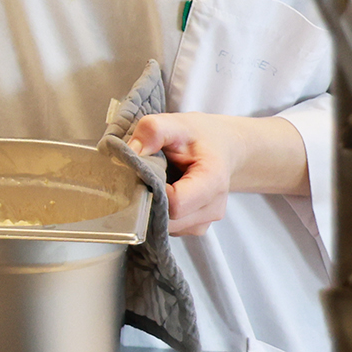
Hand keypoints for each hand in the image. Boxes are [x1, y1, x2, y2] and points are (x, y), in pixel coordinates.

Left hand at [127, 111, 311, 235]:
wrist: (221, 148)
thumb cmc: (198, 137)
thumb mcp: (176, 124)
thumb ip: (153, 131)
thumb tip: (130, 151)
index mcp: (213, 182)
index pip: (175, 204)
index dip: (153, 191)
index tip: (143, 172)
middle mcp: (212, 209)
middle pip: (168, 219)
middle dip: (148, 200)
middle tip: (142, 176)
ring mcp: (204, 222)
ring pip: (165, 227)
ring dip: (152, 208)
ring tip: (154, 182)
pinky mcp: (194, 227)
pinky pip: (167, 228)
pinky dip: (157, 213)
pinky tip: (159, 192)